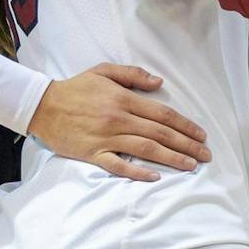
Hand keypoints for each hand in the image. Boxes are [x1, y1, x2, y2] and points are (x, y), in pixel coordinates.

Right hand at [28, 62, 211, 181]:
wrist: (43, 105)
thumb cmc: (75, 87)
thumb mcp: (104, 71)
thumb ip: (133, 75)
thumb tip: (159, 83)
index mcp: (123, 99)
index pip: (162, 114)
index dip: (185, 125)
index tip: (201, 134)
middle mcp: (118, 119)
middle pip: (160, 134)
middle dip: (186, 145)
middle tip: (206, 155)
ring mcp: (106, 138)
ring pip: (145, 150)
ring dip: (171, 158)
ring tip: (191, 165)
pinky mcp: (92, 154)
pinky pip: (118, 166)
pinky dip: (137, 173)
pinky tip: (155, 177)